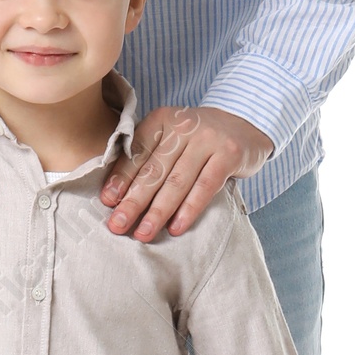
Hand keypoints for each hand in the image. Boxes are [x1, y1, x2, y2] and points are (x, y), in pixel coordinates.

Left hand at [99, 104, 273, 239]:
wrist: (246, 125)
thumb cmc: (199, 139)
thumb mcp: (172, 137)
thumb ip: (149, 156)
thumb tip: (118, 194)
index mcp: (161, 120)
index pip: (136, 152)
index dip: (120, 178)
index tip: (108, 202)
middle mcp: (183, 126)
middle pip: (154, 170)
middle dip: (134, 201)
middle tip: (118, 225)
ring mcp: (207, 139)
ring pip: (177, 181)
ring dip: (158, 211)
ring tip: (144, 233)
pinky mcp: (229, 154)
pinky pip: (205, 187)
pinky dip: (189, 210)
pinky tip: (176, 228)